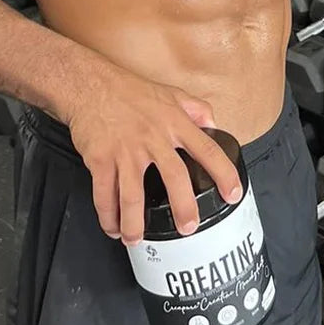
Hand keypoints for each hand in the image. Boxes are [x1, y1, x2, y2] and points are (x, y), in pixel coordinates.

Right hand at [67, 68, 242, 246]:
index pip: (207, 149)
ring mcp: (125, 151)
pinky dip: (107, 216)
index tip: (233, 194)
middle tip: (188, 228)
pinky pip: (104, 195)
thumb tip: (215, 127)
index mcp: (174, 123)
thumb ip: (197, 110)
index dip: (223, 173)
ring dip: (135, 224)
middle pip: (174, 178)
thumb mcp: (172, 93)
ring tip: (137, 239)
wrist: (91, 86)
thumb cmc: (131, 91)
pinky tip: (113, 227)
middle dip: (183, 207)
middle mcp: (152, 138)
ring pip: (132, 196)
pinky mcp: (100, 159)